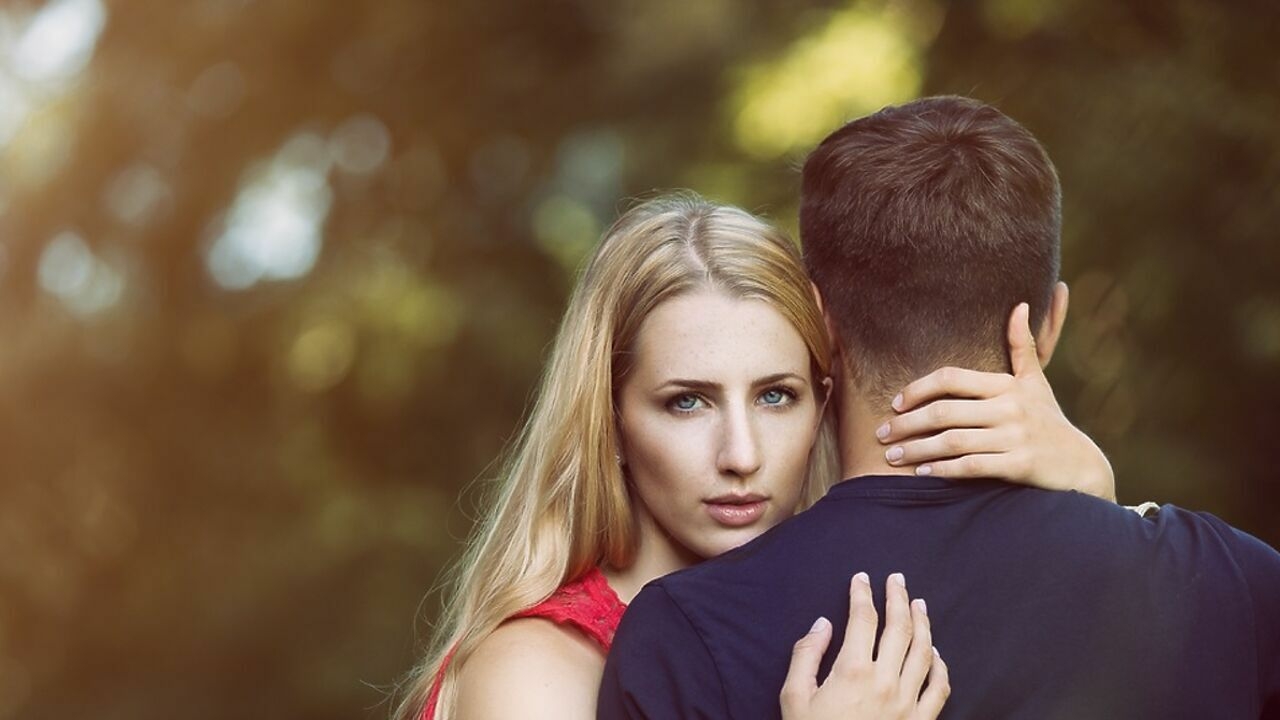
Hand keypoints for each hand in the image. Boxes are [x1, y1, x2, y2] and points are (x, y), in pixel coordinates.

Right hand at [781, 573, 948, 719]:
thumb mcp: (794, 697)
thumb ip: (807, 655)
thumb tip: (823, 624)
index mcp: (853, 671)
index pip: (863, 618)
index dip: (863, 593)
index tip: (862, 578)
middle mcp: (885, 681)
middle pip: (899, 628)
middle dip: (897, 597)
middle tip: (897, 579)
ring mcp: (907, 703)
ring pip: (923, 652)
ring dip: (922, 623)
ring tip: (918, 604)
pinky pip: (939, 689)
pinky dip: (940, 667)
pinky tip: (936, 653)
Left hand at [875, 303, 1115, 500]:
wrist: (1081, 466)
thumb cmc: (1049, 422)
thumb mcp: (1036, 383)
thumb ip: (1022, 347)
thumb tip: (1020, 305)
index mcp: (1007, 386)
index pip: (951, 378)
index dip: (918, 389)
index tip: (895, 402)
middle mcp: (1010, 409)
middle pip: (944, 412)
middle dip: (907, 424)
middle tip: (882, 434)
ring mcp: (1015, 437)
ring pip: (953, 442)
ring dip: (917, 450)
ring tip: (892, 457)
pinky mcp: (1020, 465)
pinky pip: (972, 466)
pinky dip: (944, 470)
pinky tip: (923, 473)